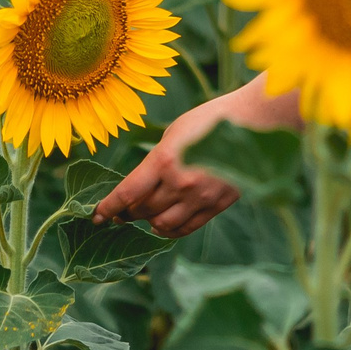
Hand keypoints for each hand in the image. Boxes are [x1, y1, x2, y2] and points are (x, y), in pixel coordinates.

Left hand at [92, 94, 249, 238]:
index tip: (97, 216)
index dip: (108, 208)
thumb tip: (142, 184)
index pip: (127, 194)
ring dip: (149, 222)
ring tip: (145, 215)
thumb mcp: (174, 133)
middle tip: (121, 212)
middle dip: (128, 213)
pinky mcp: (217, 206)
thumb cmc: (210, 120)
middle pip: (143, 210)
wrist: (253, 123)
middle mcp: (180, 183)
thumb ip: (156, 160)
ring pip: (162, 225)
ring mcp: (200, 198)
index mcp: (164, 160)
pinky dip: (171, 229)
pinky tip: (165, 223)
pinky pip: (186, 228)